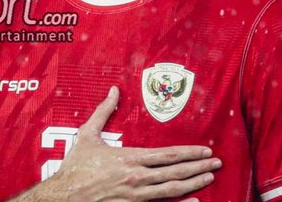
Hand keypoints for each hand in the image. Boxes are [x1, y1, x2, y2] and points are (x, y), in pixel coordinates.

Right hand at [47, 86, 219, 201]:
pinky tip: (194, 201)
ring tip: (209, 177)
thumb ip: (103, 112)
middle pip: (176, 172)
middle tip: (216, 162)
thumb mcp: (87, 134)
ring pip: (172, 190)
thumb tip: (114, 91)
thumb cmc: (76, 166)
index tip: (205, 150)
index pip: (168, 155)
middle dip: (199, 166)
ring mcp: (136, 196)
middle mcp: (137, 178)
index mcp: (129, 158)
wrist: (65, 195)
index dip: (189, 153)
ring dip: (194, 183)